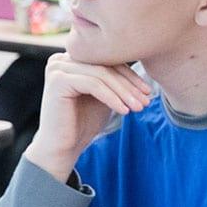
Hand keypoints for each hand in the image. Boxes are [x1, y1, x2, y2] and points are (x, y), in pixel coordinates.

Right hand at [23, 54, 150, 181]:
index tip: (148, 92)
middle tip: (147, 100)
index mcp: (72, 59)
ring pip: (102, 75)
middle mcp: (61, 59)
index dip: (131, 76)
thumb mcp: (104, 97)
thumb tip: (143, 70)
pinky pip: (93, 85)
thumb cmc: (83, 122)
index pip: (108, 61)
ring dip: (124, 92)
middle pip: (105, 66)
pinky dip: (112, 98)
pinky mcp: (58, 80)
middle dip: (130, 85)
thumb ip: (115, 81)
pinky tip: (124, 111)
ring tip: (139, 107)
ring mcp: (57, 68)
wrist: (62, 147)